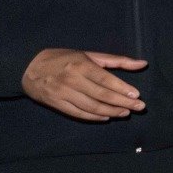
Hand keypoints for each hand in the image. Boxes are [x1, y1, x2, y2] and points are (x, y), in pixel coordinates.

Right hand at [21, 49, 146, 120]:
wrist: (29, 67)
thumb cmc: (64, 59)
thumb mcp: (89, 55)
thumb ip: (117, 60)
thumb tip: (143, 64)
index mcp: (81, 65)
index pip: (105, 79)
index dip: (122, 88)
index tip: (137, 95)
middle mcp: (72, 79)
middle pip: (101, 95)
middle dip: (123, 103)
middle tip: (139, 107)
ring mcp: (63, 93)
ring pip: (91, 107)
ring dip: (111, 112)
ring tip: (126, 113)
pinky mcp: (56, 103)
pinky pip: (78, 113)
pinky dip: (94, 117)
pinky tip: (107, 117)